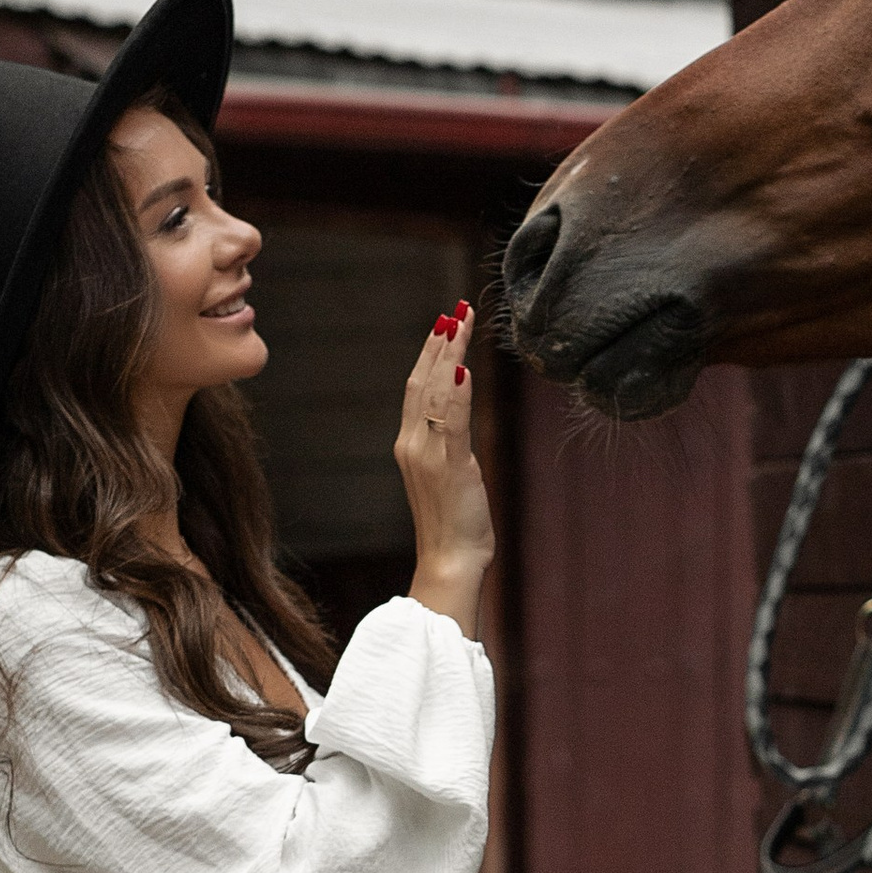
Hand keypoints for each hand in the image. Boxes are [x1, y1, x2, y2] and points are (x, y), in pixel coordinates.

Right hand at [396, 306, 494, 635]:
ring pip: (434, 392)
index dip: (429, 355)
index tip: (445, 326)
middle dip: (440, 343)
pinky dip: (454, 391)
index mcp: (410, 445)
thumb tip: (461, 415)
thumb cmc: (455, 525)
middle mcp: (412, 444)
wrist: (449, 561)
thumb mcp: (453, 475)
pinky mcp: (448, 466)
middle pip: (421, 381)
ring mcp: (427, 454)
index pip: (417, 388)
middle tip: (455, 311)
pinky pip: (450, 420)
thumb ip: (452, 442)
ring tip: (460, 323)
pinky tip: (461, 366)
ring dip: (449, 354)